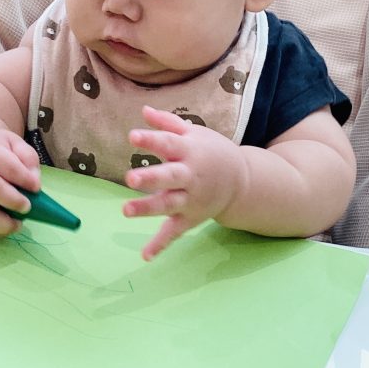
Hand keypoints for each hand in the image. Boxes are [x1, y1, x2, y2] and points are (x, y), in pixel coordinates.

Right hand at [0, 128, 39, 236]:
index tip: (37, 188)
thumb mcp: (13, 143)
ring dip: (4, 223)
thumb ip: (28, 159)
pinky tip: (6, 227)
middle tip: (28, 207)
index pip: (8, 167)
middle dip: (14, 201)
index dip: (24, 179)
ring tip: (18, 224)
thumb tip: (35, 184)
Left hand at [123, 106, 239, 260]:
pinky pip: (174, 232)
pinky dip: (160, 245)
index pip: (167, 143)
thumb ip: (168, 123)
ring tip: (125, 211)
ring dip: (147, 208)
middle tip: (130, 178)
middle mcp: (190, 176)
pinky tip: (145, 256)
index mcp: (189, 151)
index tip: (132, 136)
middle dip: (150, 177)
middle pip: (169, 176)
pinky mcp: (190, 218)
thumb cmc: (211, 152)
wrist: (243, 182)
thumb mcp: (194, 134)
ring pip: (167, 204)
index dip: (150, 140)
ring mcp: (191, 199)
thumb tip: (143, 110)